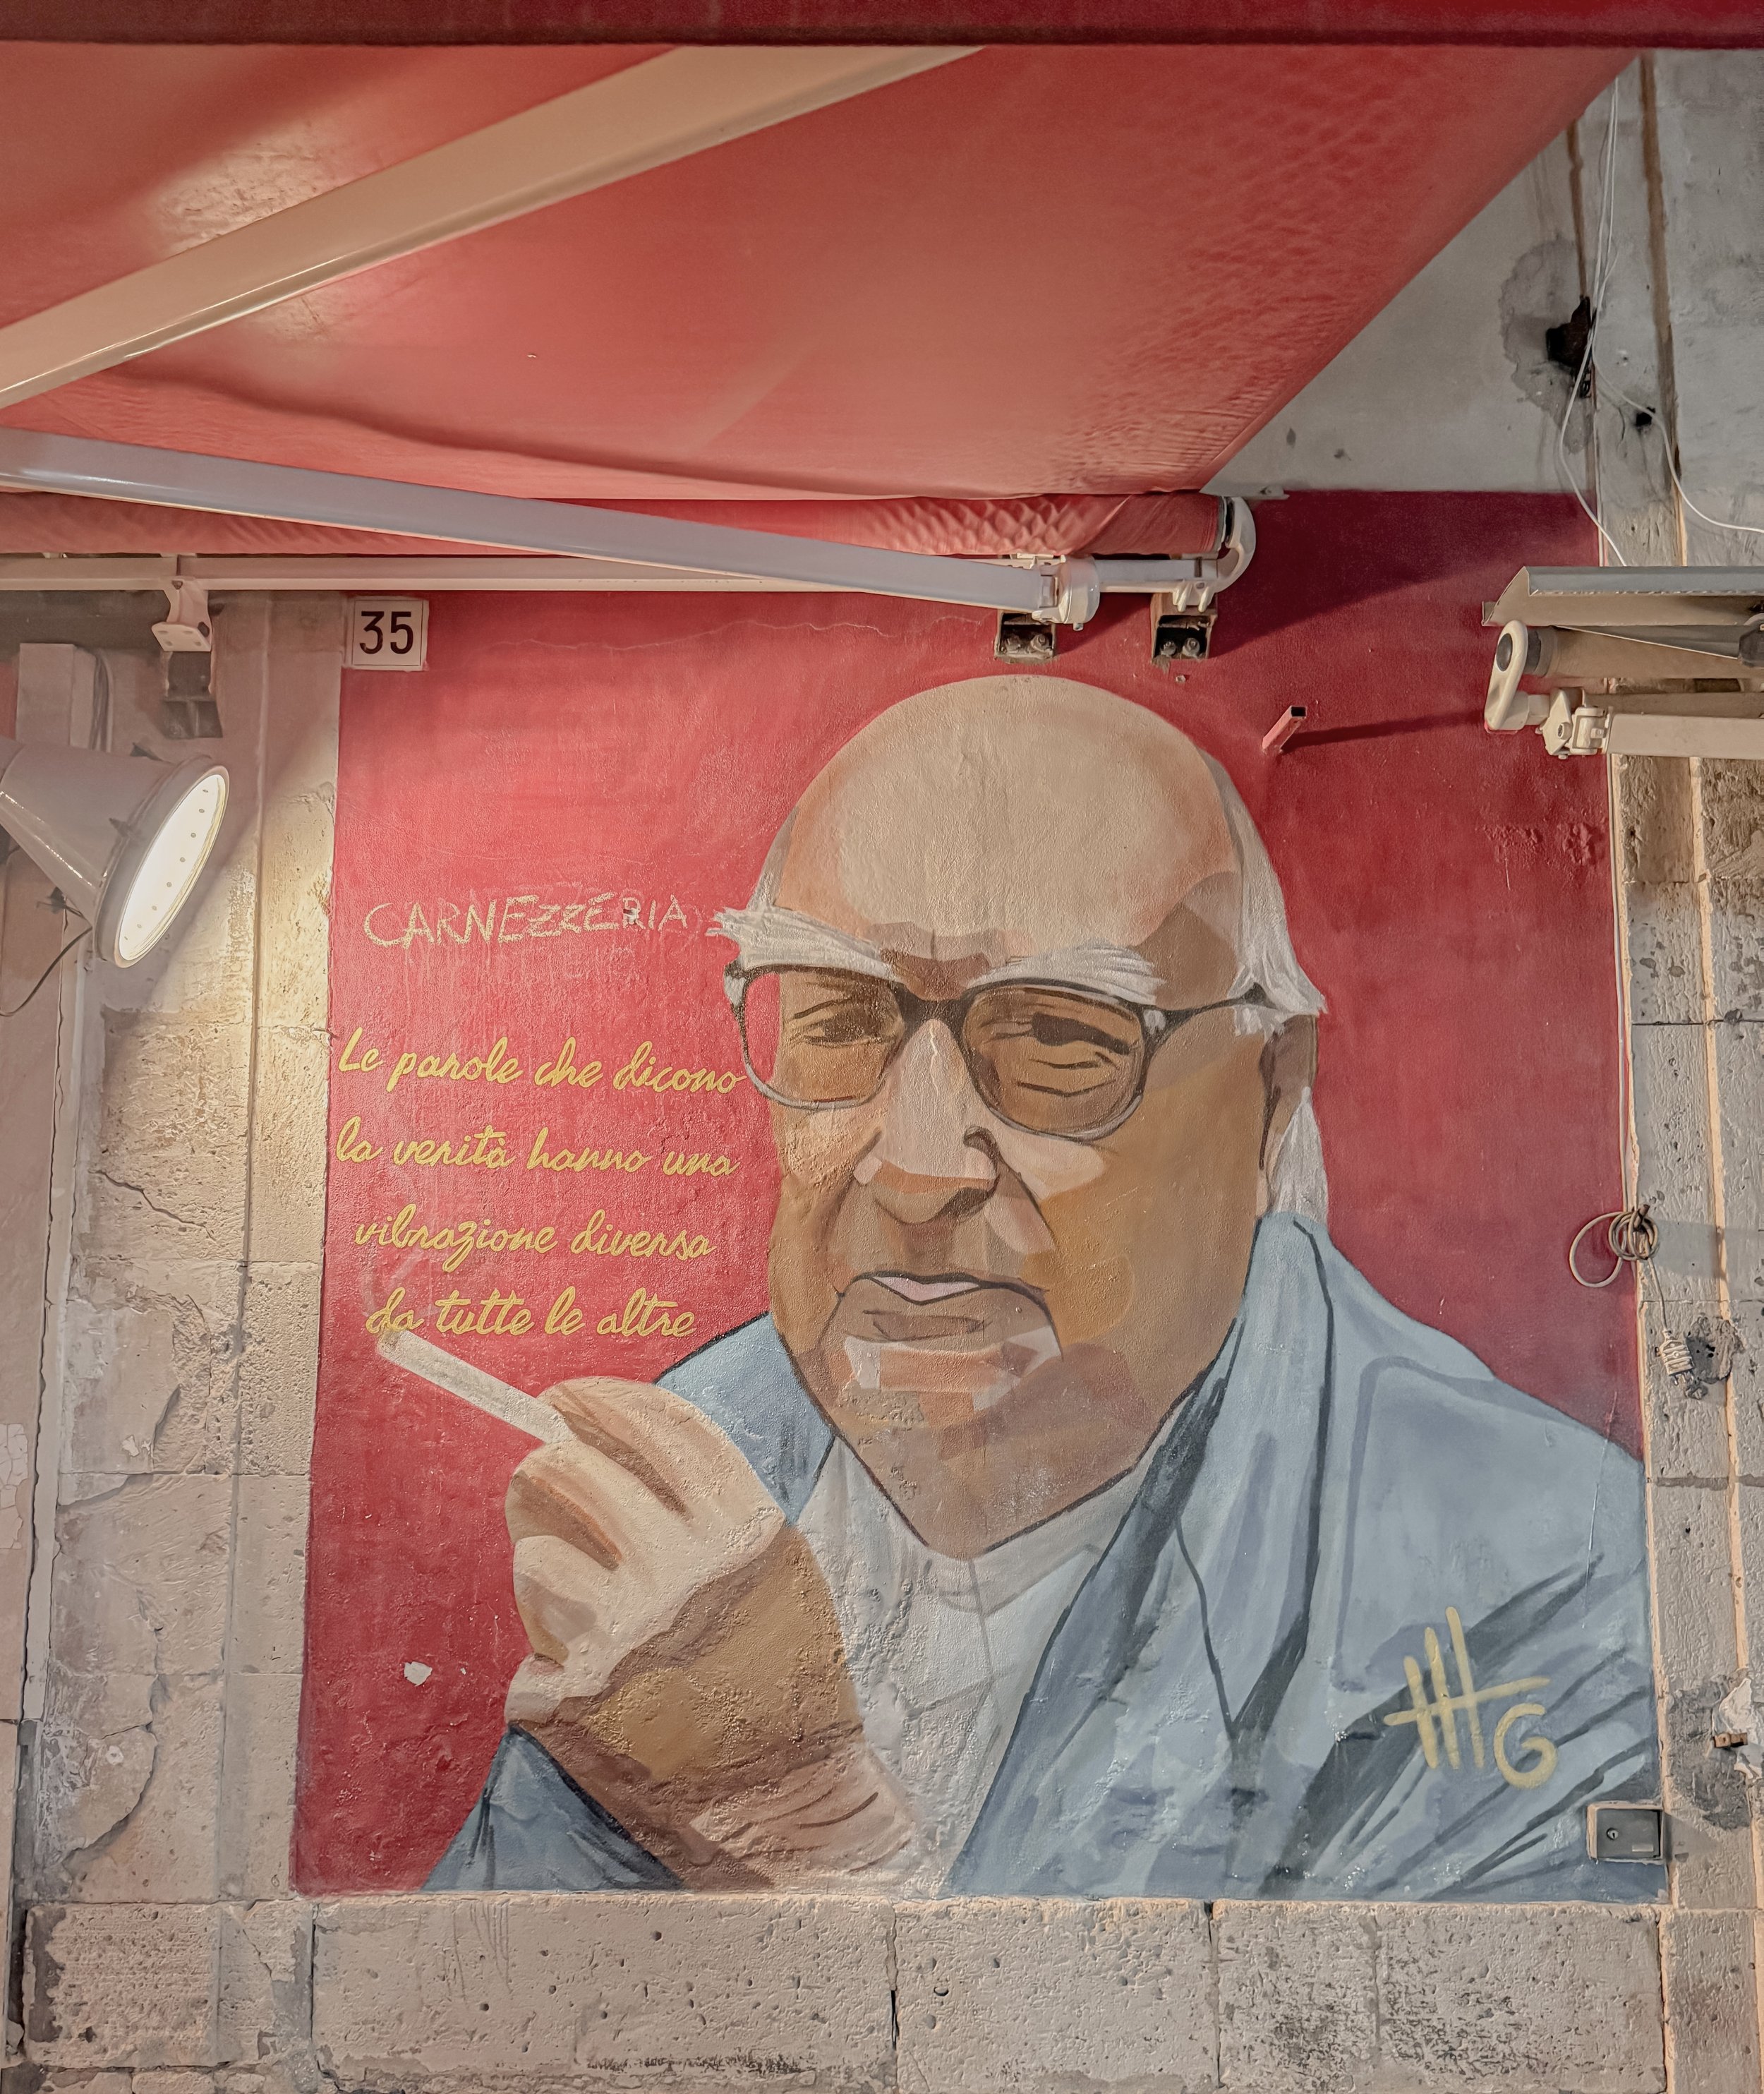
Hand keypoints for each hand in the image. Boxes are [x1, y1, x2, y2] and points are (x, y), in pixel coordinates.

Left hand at [503, 1375, 911, 1886]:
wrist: (793, 1804)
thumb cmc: (786, 1683)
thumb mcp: (779, 1576)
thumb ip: (716, 1513)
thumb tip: (621, 1447)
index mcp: (744, 1534)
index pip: (662, 1429)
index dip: (605, 1399)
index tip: (569, 1395)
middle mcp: (685, 1574)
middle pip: (580, 1472)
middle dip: (547, 1463)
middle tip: (538, 1471)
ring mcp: (629, 1638)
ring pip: (535, 1560)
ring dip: (541, 1571)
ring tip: (573, 1604)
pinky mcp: (581, 1703)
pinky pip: (531, 1663)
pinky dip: (549, 1674)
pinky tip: (591, 1697)